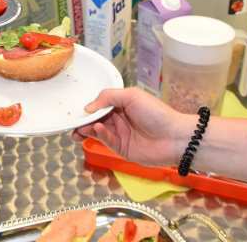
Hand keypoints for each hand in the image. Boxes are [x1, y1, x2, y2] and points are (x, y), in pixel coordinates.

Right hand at [74, 88, 188, 166]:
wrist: (175, 137)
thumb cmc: (156, 113)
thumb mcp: (131, 96)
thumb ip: (108, 97)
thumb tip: (88, 107)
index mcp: (122, 104)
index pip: (100, 105)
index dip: (89, 106)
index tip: (75, 108)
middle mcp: (120, 119)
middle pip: (96, 119)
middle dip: (84, 120)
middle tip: (71, 121)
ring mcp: (120, 135)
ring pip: (98, 131)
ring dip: (87, 129)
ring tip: (78, 128)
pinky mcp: (122, 149)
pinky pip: (107, 141)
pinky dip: (100, 135)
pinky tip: (98, 129)